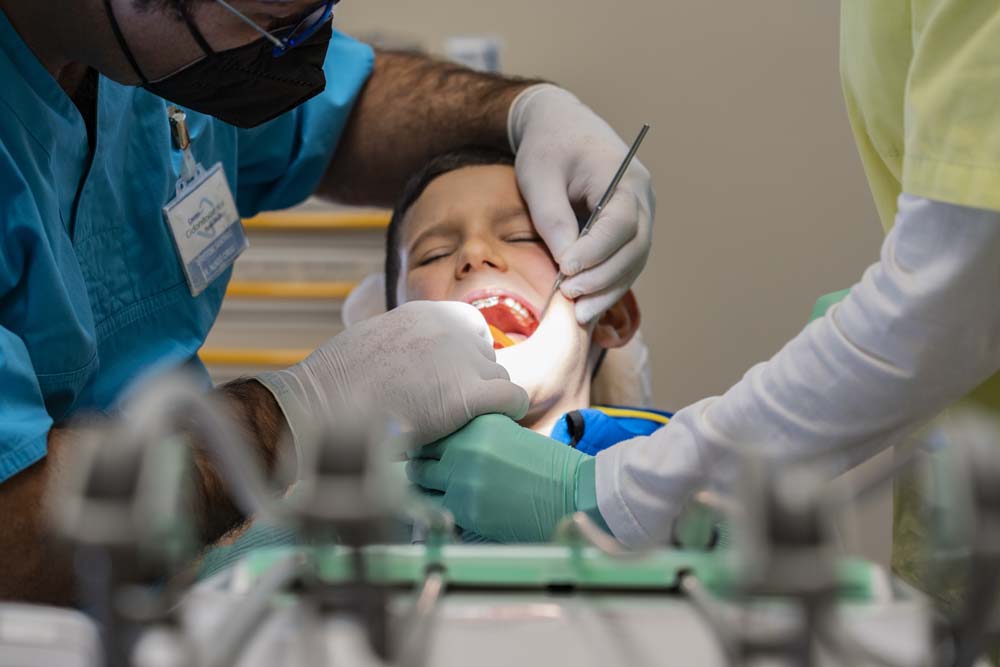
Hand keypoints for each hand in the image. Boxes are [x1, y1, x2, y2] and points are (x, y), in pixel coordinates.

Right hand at [256, 302, 528, 446]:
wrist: (322, 409)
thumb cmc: (335, 383)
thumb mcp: (372, 340)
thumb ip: (404, 341)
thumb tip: (415, 358)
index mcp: (426, 312)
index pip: (471, 327)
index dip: (465, 356)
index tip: (449, 380)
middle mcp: (450, 327)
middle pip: (486, 355)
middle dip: (474, 379)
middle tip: (449, 407)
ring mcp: (462, 359)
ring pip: (499, 378)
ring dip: (484, 399)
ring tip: (458, 422)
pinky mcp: (468, 394)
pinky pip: (512, 398)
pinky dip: (509, 411)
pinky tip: (494, 424)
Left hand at [406, 414, 592, 541]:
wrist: (571, 494)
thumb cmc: (545, 467)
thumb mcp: (507, 435)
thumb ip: (474, 435)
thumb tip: (442, 446)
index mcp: (477, 422)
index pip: (432, 429)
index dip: (428, 442)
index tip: (429, 450)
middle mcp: (464, 446)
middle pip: (420, 453)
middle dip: (422, 463)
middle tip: (430, 472)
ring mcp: (461, 478)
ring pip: (420, 481)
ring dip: (427, 485)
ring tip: (439, 490)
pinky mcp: (465, 508)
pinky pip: (434, 508)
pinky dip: (439, 509)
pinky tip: (453, 508)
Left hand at [509, 84, 654, 323]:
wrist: (560, 126)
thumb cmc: (548, 147)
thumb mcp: (540, 176)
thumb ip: (553, 217)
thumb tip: (566, 263)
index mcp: (624, 176)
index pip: (620, 222)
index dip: (597, 251)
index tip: (567, 271)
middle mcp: (641, 198)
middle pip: (635, 247)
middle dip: (604, 278)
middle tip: (571, 298)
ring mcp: (639, 216)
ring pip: (634, 262)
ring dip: (608, 290)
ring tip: (579, 314)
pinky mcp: (627, 231)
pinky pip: (624, 263)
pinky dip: (607, 286)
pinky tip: (586, 307)